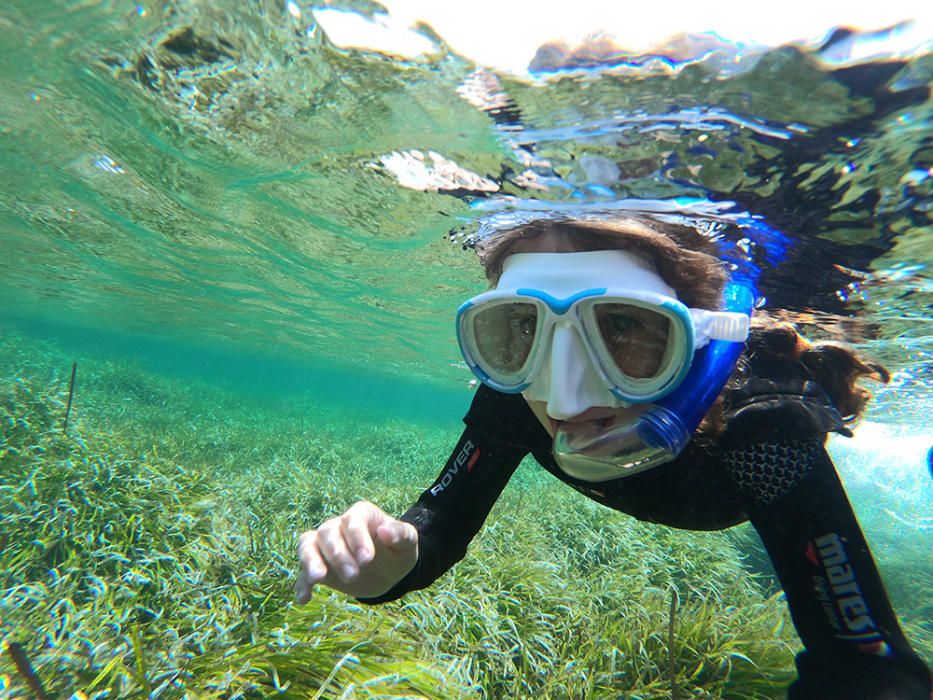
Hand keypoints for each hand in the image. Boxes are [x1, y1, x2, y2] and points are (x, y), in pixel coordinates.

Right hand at [295, 500, 417, 602]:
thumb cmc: (398, 551)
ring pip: (308, 545)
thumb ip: (401, 534)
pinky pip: (303, 572)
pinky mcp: (319, 567)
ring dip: (311, 561)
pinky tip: (304, 598)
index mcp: (361, 515)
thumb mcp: (408, 543)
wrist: (389, 571)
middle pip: (328, 533)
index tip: (367, 559)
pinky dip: (302, 584)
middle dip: (339, 555)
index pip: (352, 521)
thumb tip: (385, 531)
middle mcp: (339, 526)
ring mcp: (325, 546)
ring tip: (318, 579)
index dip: (357, 538)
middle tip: (353, 576)